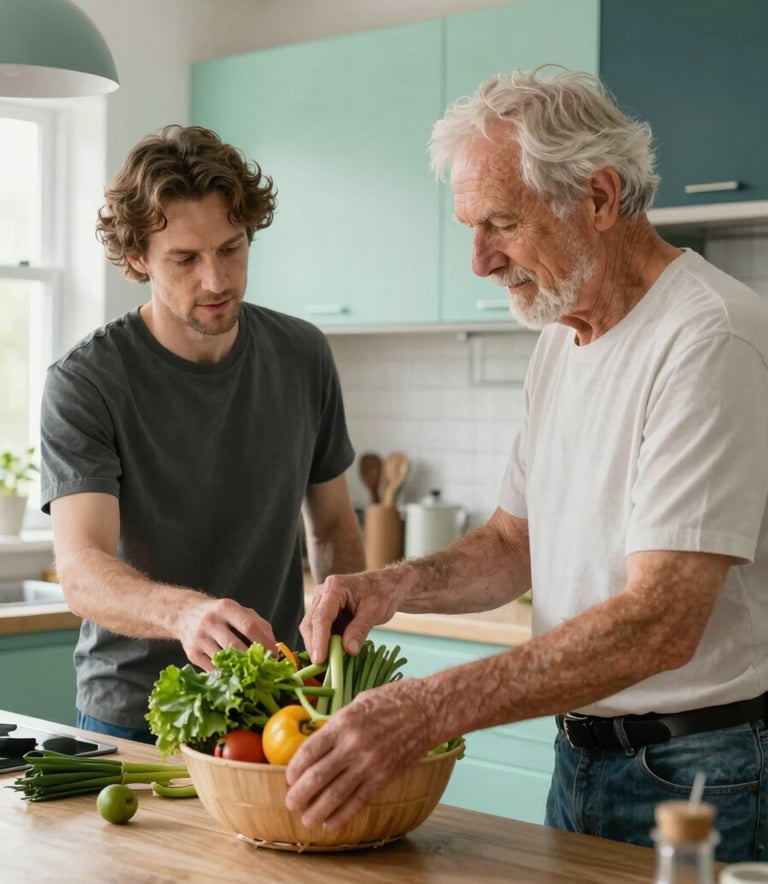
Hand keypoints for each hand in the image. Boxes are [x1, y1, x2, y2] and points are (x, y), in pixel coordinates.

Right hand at [176, 596, 277, 669]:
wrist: (186, 614)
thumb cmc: (221, 615)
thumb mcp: (239, 611)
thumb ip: (259, 625)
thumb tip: (275, 646)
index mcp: (226, 608)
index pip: (249, 627)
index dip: (265, 643)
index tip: (276, 655)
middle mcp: (211, 622)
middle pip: (236, 646)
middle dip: (253, 659)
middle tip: (265, 668)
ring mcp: (200, 638)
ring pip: (224, 660)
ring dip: (240, 669)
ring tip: (252, 673)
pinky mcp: (192, 653)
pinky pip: (213, 669)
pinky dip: (226, 674)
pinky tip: (235, 675)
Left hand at [284, 678, 431, 828]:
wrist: (427, 710)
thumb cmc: (392, 700)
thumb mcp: (358, 703)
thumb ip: (338, 724)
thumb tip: (319, 741)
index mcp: (343, 723)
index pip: (309, 751)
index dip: (295, 768)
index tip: (289, 777)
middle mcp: (353, 745)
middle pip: (317, 777)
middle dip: (299, 794)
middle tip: (291, 803)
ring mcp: (369, 764)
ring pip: (335, 795)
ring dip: (317, 810)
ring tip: (307, 819)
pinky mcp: (384, 777)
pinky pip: (359, 801)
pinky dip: (343, 815)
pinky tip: (332, 822)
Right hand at [300, 568, 411, 661]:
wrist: (388, 586)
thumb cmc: (383, 592)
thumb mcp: (375, 610)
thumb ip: (360, 629)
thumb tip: (348, 650)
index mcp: (335, 587)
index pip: (322, 616)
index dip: (319, 639)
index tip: (319, 659)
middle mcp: (324, 594)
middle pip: (311, 623)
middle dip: (315, 645)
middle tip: (323, 666)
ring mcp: (323, 604)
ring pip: (313, 629)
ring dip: (319, 646)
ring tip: (330, 663)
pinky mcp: (327, 615)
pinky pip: (322, 632)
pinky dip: (326, 645)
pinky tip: (334, 656)